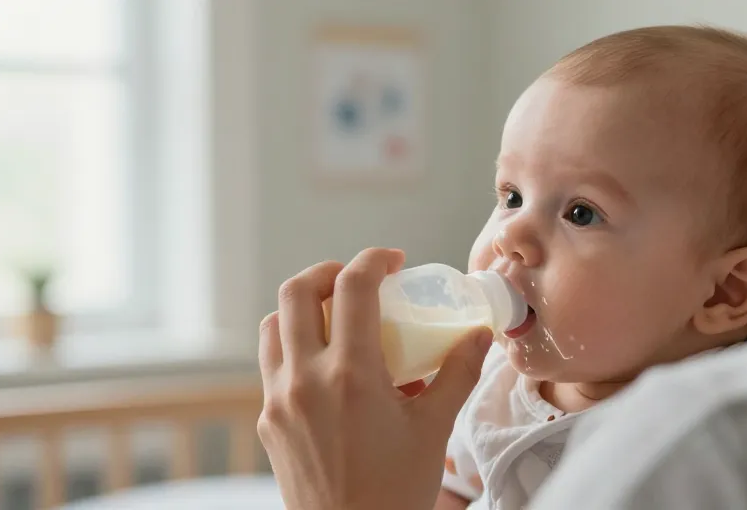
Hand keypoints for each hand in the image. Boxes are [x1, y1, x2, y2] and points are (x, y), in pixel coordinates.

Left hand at [257, 248, 492, 509]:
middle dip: (328, 272)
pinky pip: (273, 366)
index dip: (374, 260)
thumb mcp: (435, 428)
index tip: (394, 260)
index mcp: (350, 375)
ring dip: (303, 308)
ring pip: (273, 327)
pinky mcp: (267, 422)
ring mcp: (278, 401)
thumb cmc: (395, 492)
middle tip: (359, 279)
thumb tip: (479, 336)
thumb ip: (458, 373)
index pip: (352, 287)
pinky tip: (328, 367)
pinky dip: (296, 347)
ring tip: (337, 317)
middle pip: (295, 292)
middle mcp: (304, 380)